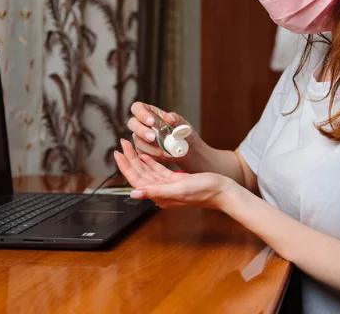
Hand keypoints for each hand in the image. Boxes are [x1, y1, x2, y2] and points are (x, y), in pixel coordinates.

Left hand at [114, 139, 234, 209]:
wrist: (222, 191)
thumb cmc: (204, 191)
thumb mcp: (179, 189)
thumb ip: (156, 191)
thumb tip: (133, 194)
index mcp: (160, 195)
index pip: (136, 180)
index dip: (126, 166)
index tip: (118, 153)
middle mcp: (161, 192)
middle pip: (140, 174)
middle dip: (129, 159)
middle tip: (122, 143)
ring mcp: (168, 186)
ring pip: (147, 171)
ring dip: (138, 159)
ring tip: (130, 146)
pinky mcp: (176, 181)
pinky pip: (159, 171)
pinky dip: (151, 162)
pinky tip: (146, 155)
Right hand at [127, 102, 198, 162]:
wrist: (187, 150)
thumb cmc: (183, 133)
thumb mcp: (183, 125)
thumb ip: (177, 119)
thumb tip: (169, 117)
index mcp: (150, 112)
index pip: (137, 108)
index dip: (141, 113)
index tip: (151, 122)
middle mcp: (142, 124)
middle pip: (132, 123)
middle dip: (141, 131)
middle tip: (152, 137)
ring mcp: (140, 138)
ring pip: (137, 140)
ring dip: (149, 146)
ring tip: (165, 150)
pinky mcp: (142, 150)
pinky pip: (141, 153)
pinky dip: (152, 155)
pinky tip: (163, 155)